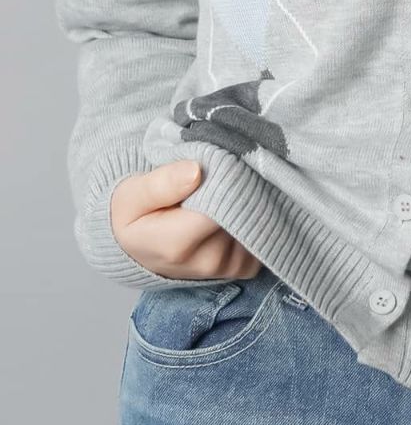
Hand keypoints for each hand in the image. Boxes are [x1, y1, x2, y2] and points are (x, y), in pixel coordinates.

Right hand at [110, 160, 262, 279]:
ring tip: (229, 185)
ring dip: (250, 198)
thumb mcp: (132, 195)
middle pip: (242, 210)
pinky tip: (236, 203)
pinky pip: (263, 233)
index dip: (228, 174)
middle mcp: (208, 261)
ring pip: (256, 219)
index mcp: (177, 244)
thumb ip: (161, 183)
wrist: (139, 248)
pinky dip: (255, 214)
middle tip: (227, 165)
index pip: (222, 201)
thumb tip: (196, 171)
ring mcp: (228, 266)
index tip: (221, 157)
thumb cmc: (134, 215)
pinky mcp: (243, 267)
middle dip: (242, 184)